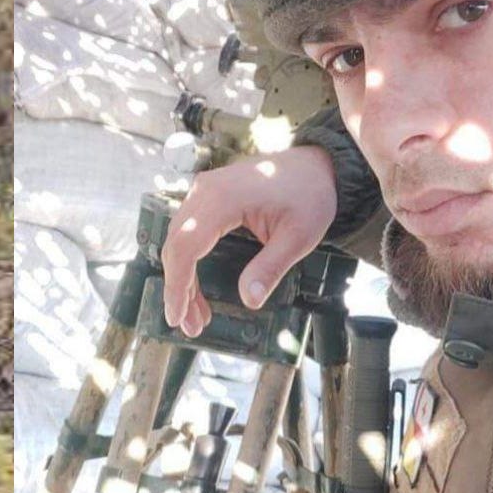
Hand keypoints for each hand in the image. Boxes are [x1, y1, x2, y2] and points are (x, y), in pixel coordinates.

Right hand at [161, 145, 337, 337]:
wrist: (317, 166)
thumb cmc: (310, 195)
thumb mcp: (298, 237)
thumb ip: (270, 268)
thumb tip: (248, 301)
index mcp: (223, 199)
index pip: (186, 246)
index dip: (178, 285)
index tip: (178, 316)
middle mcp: (204, 191)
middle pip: (176, 245)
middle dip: (179, 289)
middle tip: (190, 325)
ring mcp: (203, 191)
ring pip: (178, 240)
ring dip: (182, 279)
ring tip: (195, 315)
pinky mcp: (207, 197)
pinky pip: (188, 231)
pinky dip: (188, 262)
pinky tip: (196, 288)